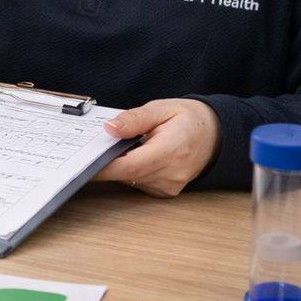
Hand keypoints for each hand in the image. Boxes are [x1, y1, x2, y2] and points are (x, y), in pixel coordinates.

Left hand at [95, 98, 220, 197]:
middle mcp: (171, 174)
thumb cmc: (190, 120)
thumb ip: (135, 119)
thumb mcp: (162, 108)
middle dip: (105, 162)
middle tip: (90, 147)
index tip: (84, 160)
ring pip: (129, 180)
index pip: (130, 165)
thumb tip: (109, 128)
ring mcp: (168, 186)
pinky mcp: (165, 192)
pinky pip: (137, 182)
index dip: (103, 166)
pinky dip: (129, 170)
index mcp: (171, 150)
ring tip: (117, 146)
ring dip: (118, 165)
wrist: (217, 136)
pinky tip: (133, 155)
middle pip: (126, 174)